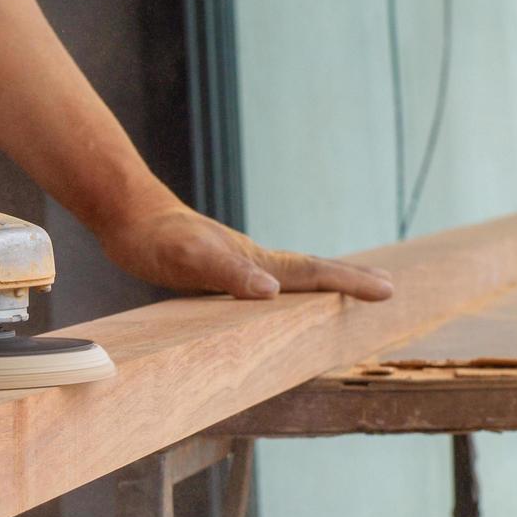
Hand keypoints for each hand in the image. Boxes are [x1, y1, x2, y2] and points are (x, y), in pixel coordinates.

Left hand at [98, 200, 393, 301]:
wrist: (128, 215)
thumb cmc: (156, 239)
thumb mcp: (189, 258)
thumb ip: (229, 273)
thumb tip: (272, 293)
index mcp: (255, 261)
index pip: (313, 272)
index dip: (350, 282)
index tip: (387, 290)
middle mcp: (254, 262)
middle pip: (312, 272)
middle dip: (350, 280)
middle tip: (387, 289)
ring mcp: (239, 266)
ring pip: (292, 278)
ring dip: (324, 285)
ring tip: (349, 292)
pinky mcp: (221, 273)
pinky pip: (266, 286)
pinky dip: (288, 292)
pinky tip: (282, 301)